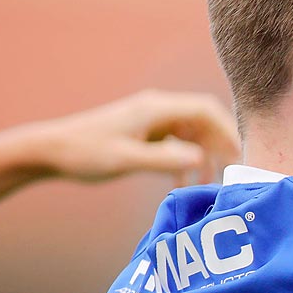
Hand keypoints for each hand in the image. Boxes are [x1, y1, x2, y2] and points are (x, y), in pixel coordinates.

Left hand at [38, 90, 239, 184]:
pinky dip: (186, 162)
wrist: (50, 151)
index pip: (206, 109)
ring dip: (204, 157)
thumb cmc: (85, 153)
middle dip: (222, 146)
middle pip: (204, 122)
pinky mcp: (145, 134)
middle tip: (234, 172)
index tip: (241, 155)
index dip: (229, 131)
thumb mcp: (126, 159)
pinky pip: (177, 144)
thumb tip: (202, 160)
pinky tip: (184, 183)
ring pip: (193, 135)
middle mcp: (158, 110)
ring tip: (210, 183)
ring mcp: (152, 122)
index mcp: (156, 108)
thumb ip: (164, 159)